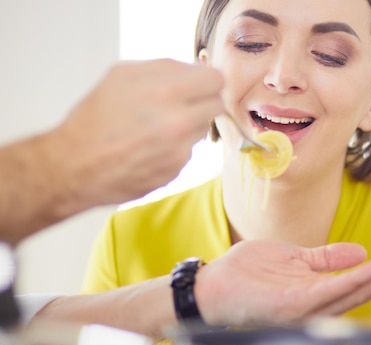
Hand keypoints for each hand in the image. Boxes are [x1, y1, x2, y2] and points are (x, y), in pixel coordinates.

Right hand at [50, 58, 224, 204]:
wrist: (75, 166)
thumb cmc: (95, 119)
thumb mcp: (122, 75)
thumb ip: (164, 69)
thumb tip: (195, 70)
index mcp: (166, 92)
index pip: (215, 80)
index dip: (207, 80)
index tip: (200, 84)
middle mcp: (178, 122)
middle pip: (216, 105)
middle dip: (202, 101)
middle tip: (183, 104)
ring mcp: (179, 150)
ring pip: (202, 129)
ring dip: (188, 125)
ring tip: (155, 127)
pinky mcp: (176, 170)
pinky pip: (188, 150)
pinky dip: (175, 147)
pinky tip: (149, 147)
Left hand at [195, 235, 370, 325]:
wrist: (213, 285)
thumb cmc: (249, 273)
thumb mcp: (294, 258)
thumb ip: (327, 258)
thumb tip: (362, 251)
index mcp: (321, 292)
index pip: (364, 279)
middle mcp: (320, 304)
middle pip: (368, 287)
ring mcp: (308, 308)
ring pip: (357, 290)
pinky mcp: (294, 306)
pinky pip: (332, 292)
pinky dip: (356, 279)